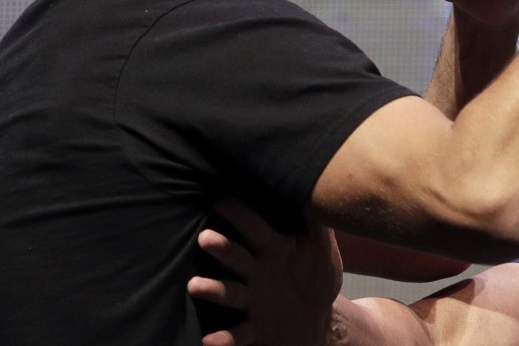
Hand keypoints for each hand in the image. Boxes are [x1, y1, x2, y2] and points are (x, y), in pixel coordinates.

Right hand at [188, 201, 342, 345]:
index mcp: (272, 248)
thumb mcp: (323, 249)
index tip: (221, 200)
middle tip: (204, 238)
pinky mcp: (255, 328)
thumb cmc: (316, 277)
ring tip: (194, 286)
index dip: (240, 216)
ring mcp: (252, 300)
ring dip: (212, 290)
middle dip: (220, 248)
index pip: (255, 229)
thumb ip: (319, 223)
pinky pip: (238, 333)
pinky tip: (208, 340)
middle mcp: (255, 272)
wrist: (318, 319)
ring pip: (229, 292)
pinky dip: (224, 338)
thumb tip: (319, 187)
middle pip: (236, 257)